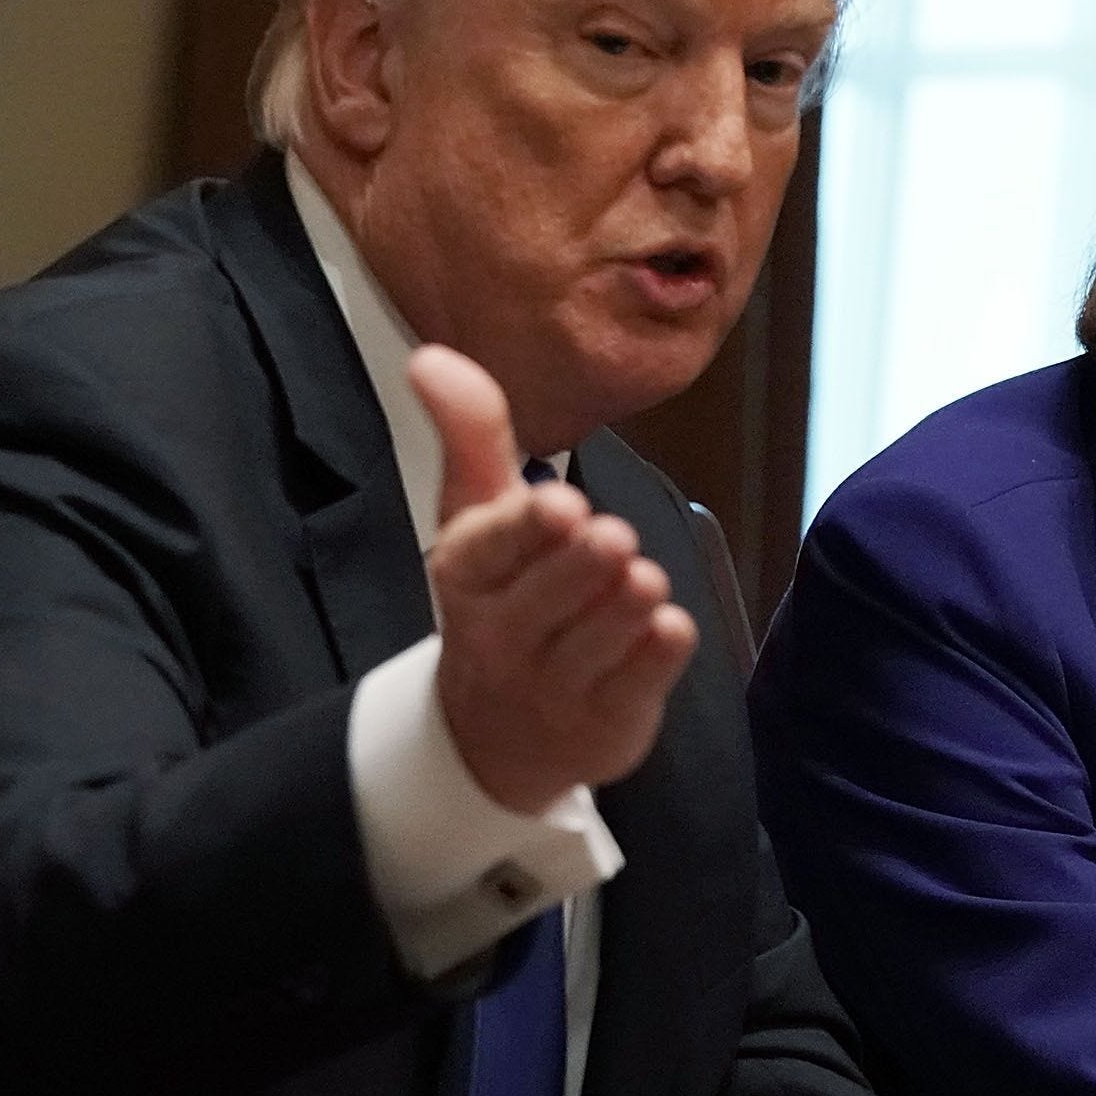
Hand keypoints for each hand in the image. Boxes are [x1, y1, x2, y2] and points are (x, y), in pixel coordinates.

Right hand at [409, 345, 696, 810]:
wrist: (495, 740)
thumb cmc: (498, 601)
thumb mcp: (475, 518)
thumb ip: (470, 435)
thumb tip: (430, 355)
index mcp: (466, 575)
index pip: (495, 548)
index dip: (531, 528)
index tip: (565, 506)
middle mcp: (501, 635)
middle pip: (559, 587)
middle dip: (592, 559)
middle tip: (614, 539)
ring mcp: (555, 686)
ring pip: (609, 628)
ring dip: (634, 598)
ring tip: (640, 580)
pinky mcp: (607, 722)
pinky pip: (648, 673)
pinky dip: (663, 646)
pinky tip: (665, 627)